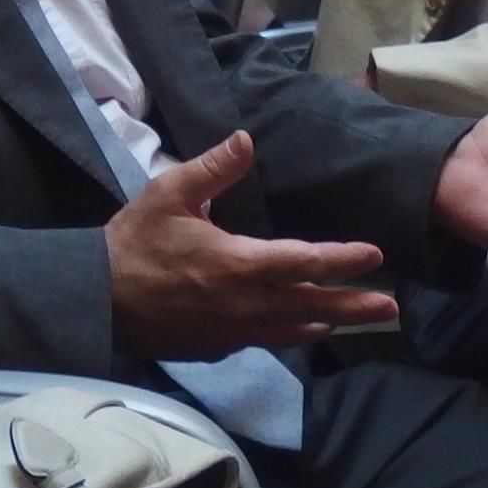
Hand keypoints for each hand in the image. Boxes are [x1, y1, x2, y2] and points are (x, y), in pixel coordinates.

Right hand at [104, 131, 395, 358]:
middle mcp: (245, 304)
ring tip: (352, 320)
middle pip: (312, 306)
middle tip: (390, 309)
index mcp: (238, 264)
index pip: (304, 261)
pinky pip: (264, 341)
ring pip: (292, 330)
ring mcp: (233, 332)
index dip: (343, 259)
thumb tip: (247, 139)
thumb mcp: (168, 193)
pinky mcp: (217, 347)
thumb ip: (213, 168)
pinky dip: (288, 334)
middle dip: (354, 306)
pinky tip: (297, 329)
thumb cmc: (133, 242)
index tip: (375, 255)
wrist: (97, 299)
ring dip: (326, 323)